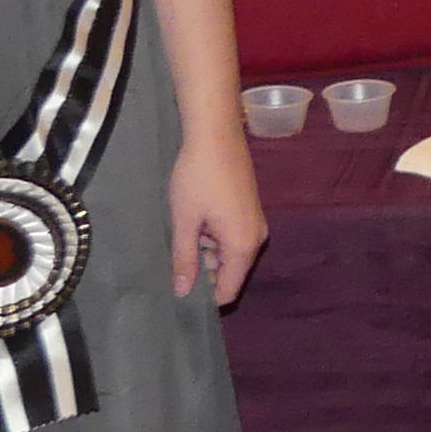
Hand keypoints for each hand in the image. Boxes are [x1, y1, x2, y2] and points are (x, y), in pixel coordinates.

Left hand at [168, 129, 266, 305]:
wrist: (216, 134)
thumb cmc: (197, 177)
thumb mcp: (185, 221)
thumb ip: (185, 259)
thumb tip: (182, 292)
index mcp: (243, 246)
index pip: (228, 290)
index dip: (205, 297)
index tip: (179, 291)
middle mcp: (256, 238)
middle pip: (230, 272)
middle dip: (204, 271)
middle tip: (175, 258)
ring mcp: (255, 223)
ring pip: (230, 253)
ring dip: (207, 251)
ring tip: (182, 232)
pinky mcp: (250, 209)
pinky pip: (233, 237)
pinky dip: (214, 236)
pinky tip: (195, 219)